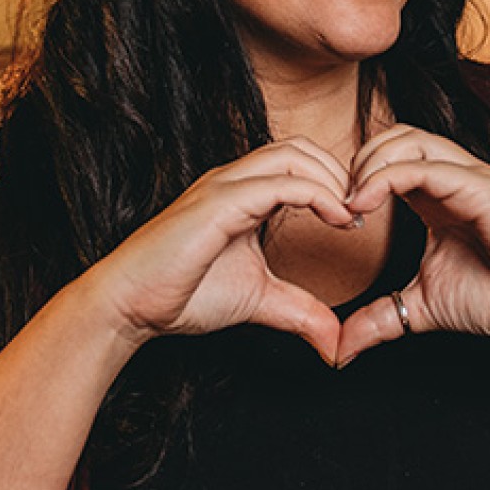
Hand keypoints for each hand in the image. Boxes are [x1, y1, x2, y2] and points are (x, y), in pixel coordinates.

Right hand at [83, 137, 355, 364]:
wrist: (129, 305)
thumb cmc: (183, 294)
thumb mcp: (258, 299)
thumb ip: (299, 310)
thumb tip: (335, 342)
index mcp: (240, 192)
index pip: (297, 161)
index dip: (333, 180)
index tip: (356, 218)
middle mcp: (232, 179)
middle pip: (299, 147)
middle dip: (338, 172)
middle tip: (360, 211)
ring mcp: (223, 186)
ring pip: (292, 155)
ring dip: (332, 179)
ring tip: (351, 215)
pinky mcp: (218, 203)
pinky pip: (279, 184)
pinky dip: (316, 194)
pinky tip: (337, 220)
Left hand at [337, 125, 489, 365]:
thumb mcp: (422, 306)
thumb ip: (381, 318)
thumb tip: (341, 348)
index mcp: (436, 194)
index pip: (388, 156)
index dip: (355, 176)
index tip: (335, 217)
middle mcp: (450, 176)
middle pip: (393, 136)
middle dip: (357, 161)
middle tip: (338, 204)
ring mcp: (468, 177)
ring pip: (408, 140)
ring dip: (369, 164)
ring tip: (351, 202)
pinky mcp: (481, 188)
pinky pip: (427, 166)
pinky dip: (387, 177)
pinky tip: (365, 205)